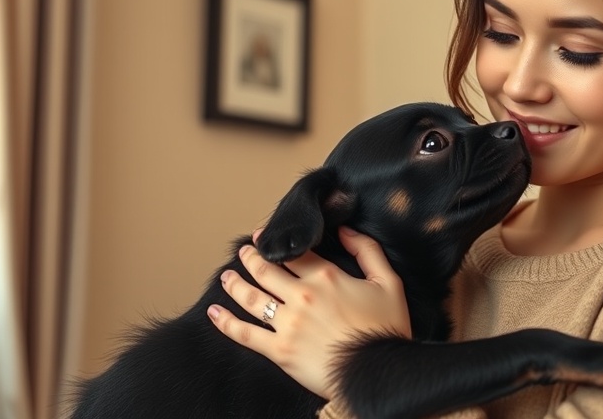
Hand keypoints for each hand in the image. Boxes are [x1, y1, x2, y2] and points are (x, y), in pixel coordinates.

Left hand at [207, 226, 410, 398]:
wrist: (378, 372)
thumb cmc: (386, 330)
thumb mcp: (388, 282)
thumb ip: (368, 251)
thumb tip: (346, 231)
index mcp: (326, 277)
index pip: (294, 253)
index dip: (275, 242)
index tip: (264, 236)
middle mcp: (302, 296)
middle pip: (266, 270)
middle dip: (250, 258)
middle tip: (243, 252)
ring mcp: (288, 324)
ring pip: (251, 297)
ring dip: (235, 283)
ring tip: (227, 276)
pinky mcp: (280, 350)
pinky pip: (245, 333)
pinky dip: (225, 322)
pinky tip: (214, 313)